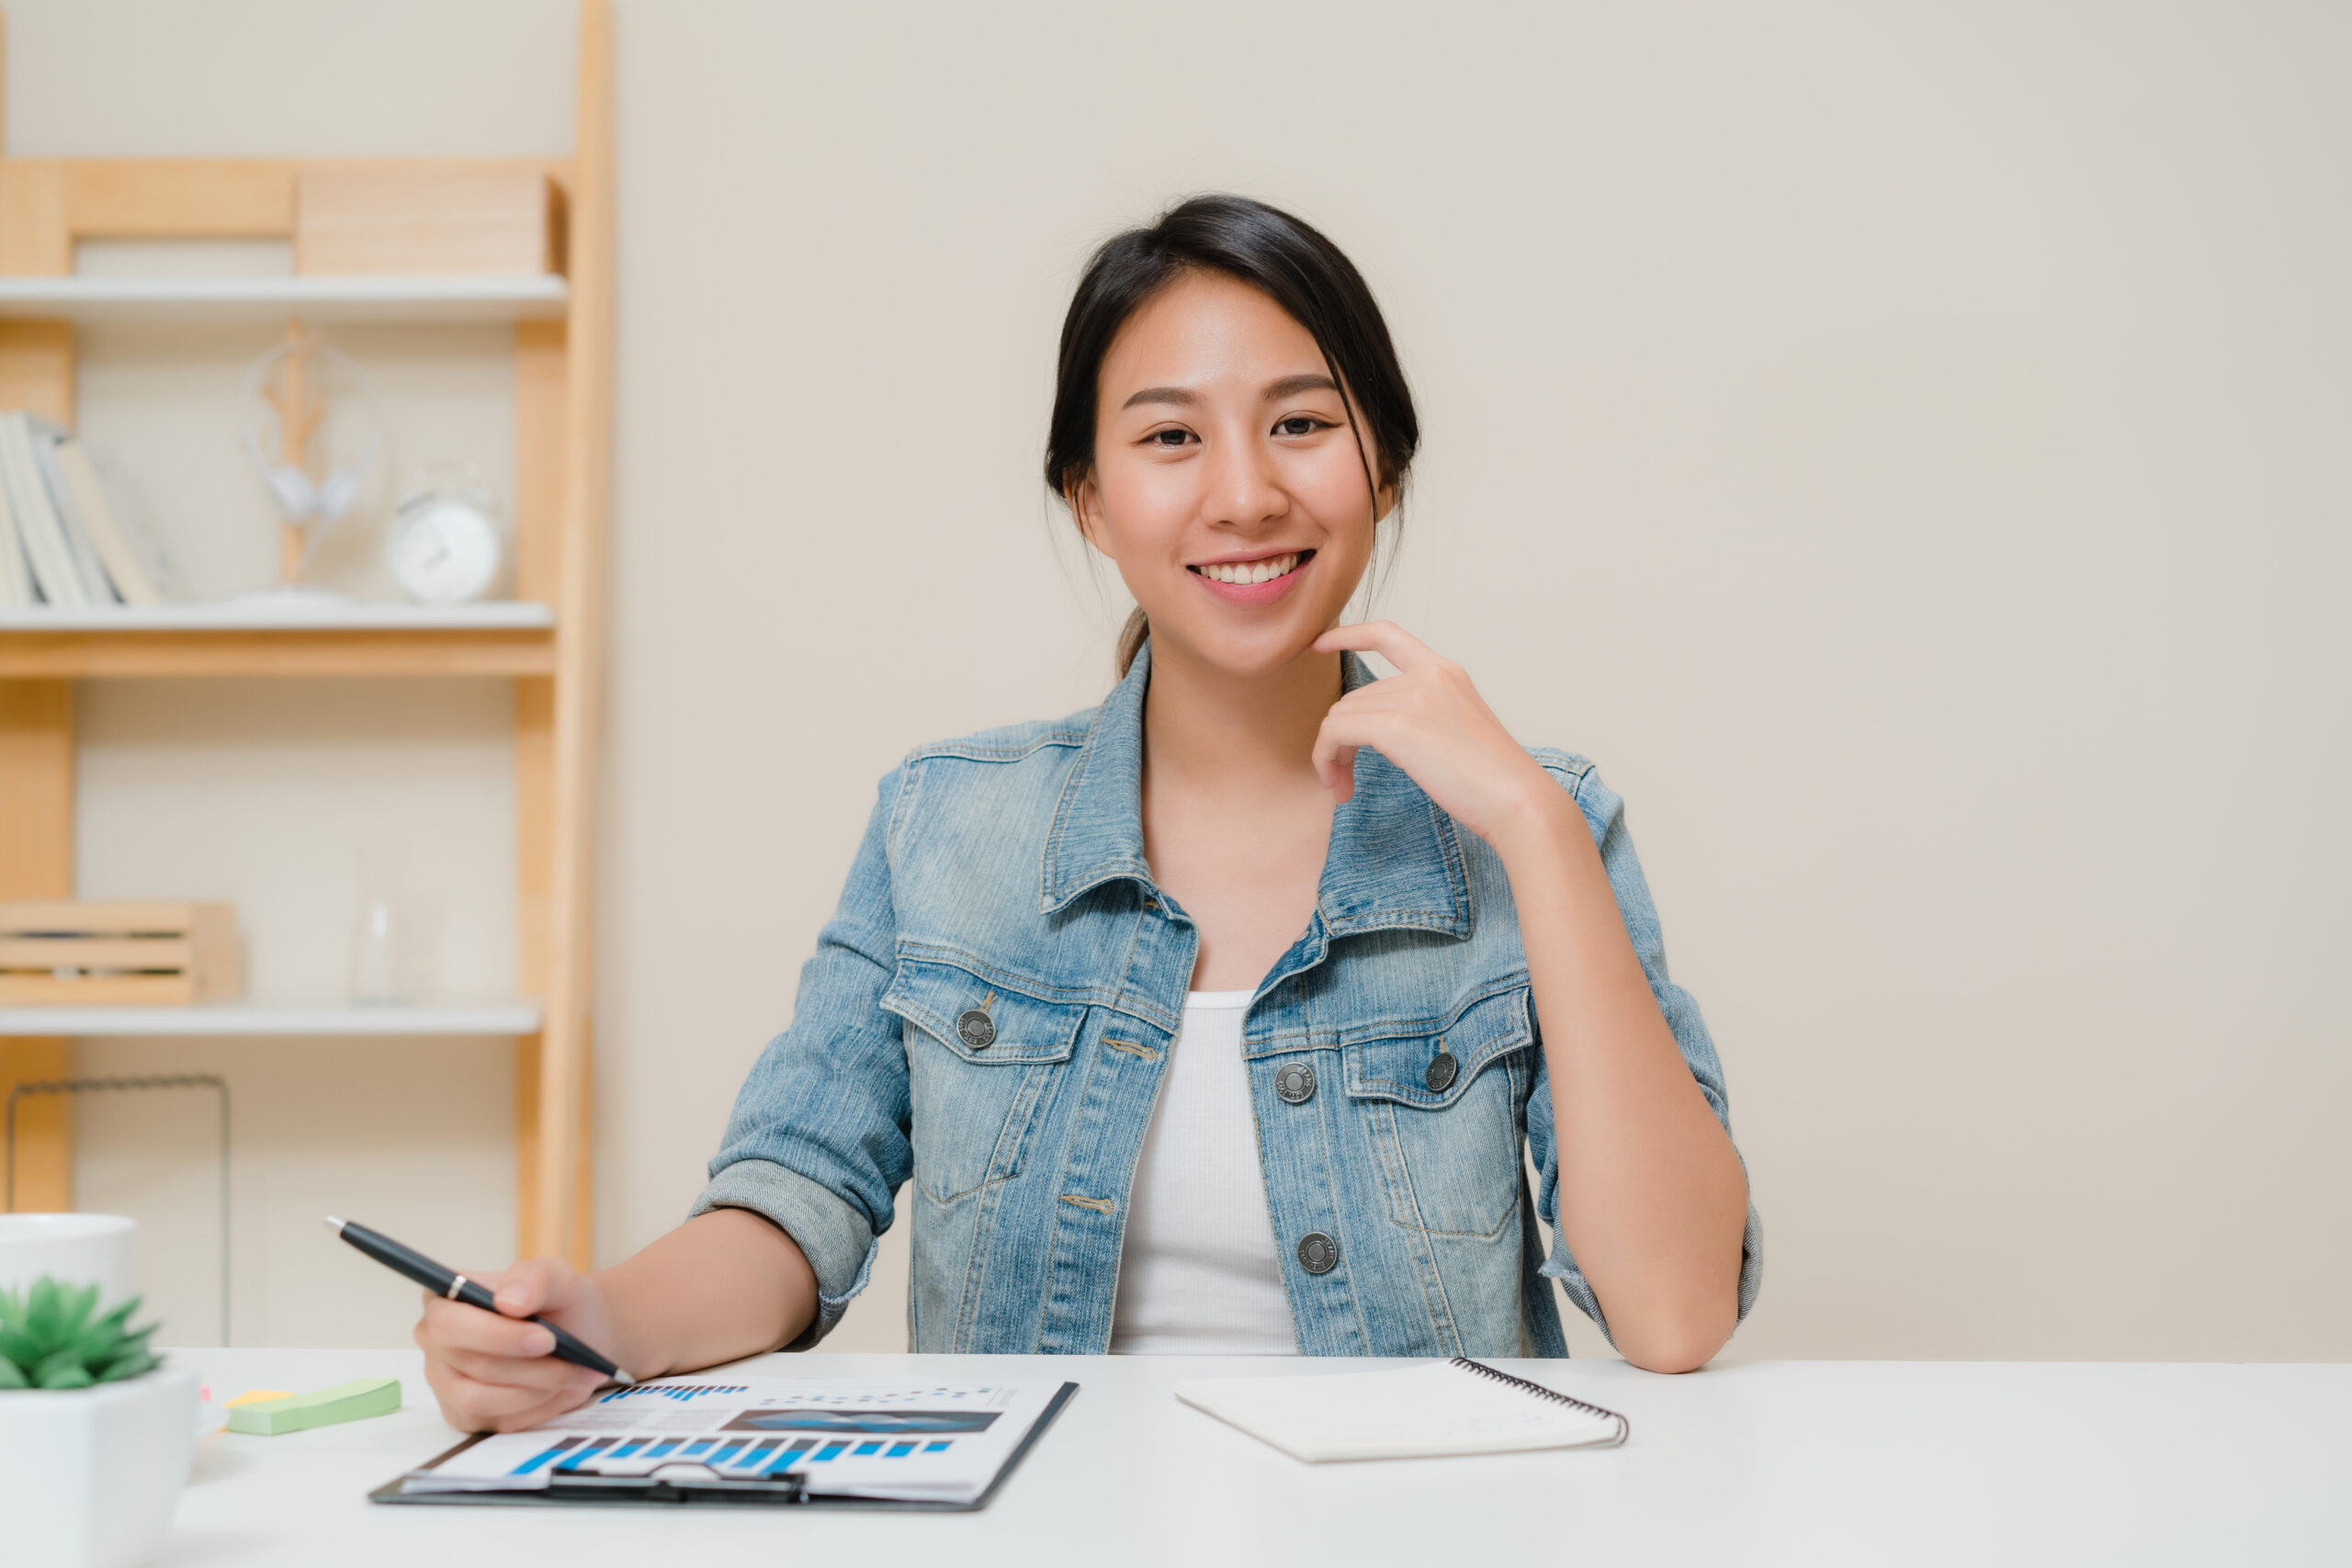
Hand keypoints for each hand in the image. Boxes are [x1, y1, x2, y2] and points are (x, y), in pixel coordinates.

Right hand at [414, 1258, 619, 1432]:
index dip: (496, 1335)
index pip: (448, 1324)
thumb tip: (506, 1300)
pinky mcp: (463, 1414)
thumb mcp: (556, 1277)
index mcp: (444, 1300)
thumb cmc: (557, 1303)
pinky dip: (536, 1409)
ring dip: (535, 1390)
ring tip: (570, 1374)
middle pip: (472, 1365)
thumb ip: (533, 1279)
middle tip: (570, 1361)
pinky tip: (559, 1390)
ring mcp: (445, 1382)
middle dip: (529, 1367)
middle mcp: (436, 1342)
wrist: (578, 1335)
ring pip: (481, 1399)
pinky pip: (495, 1421)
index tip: (545, 1338)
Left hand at [1311, 621, 1564, 847]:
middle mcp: (1428, 675)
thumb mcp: (1457, 730)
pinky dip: (1326, 759)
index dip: (1347, 634)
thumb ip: (1420, 715)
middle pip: (1353, 698)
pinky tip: (1341, 788)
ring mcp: (1414, 696)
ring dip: (1331, 756)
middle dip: (1339, 740)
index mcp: (1446, 672)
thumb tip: (1369, 729)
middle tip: (1342, 781)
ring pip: (1339, 717)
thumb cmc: (1492, 782)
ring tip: (1344, 789)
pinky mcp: (1398, 725)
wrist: (1519, 802)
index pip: (1387, 635)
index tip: (1319, 644)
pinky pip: (1335, 732)